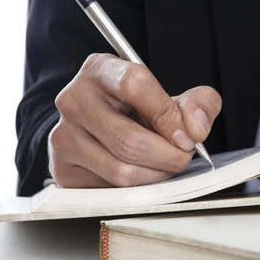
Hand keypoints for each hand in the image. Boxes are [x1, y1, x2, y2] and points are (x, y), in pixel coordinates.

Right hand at [49, 53, 221, 187]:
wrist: (96, 125)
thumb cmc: (135, 110)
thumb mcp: (168, 97)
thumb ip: (196, 104)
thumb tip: (196, 129)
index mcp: (101, 70)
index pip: (135, 85)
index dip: (168, 116)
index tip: (188, 137)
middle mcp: (74, 99)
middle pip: (129, 140)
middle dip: (168, 156)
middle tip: (182, 157)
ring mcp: (64, 135)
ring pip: (121, 171)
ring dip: (155, 175)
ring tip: (164, 164)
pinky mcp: (63, 168)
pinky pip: (109, 189)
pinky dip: (136, 188)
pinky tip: (141, 173)